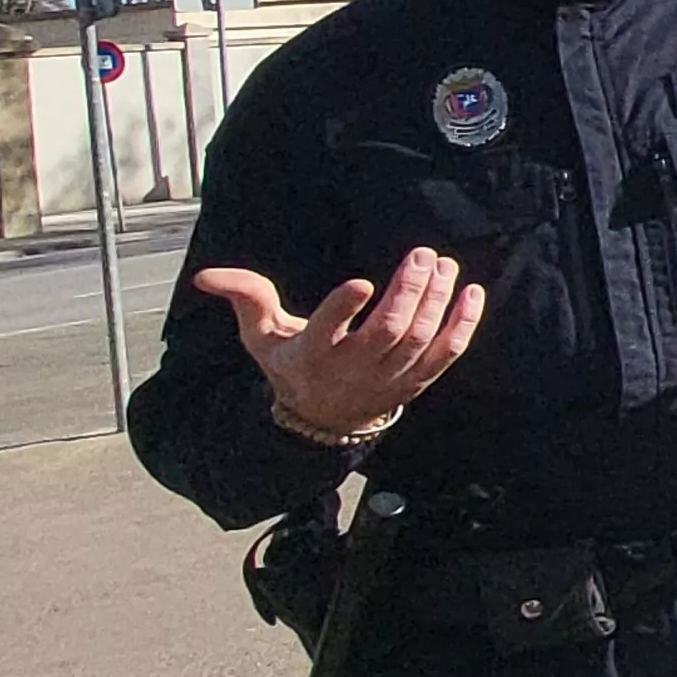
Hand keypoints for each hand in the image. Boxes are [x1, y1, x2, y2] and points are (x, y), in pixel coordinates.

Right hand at [193, 248, 487, 440]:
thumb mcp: (262, 336)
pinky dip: (463, 325)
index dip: (343, 310)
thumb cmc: (291, 364)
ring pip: (419, 340)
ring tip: (443, 264)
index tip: (360, 282)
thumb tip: (205, 276)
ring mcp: (388, 379)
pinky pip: (446, 355)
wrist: (321, 421)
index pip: (327, 332)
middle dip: (408, 292)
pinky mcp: (415, 383)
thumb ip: (245, 298)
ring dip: (436, 301)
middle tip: (422, 255)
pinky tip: (471, 293)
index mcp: (312, 355)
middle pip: (387, 332)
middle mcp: (352, 370)